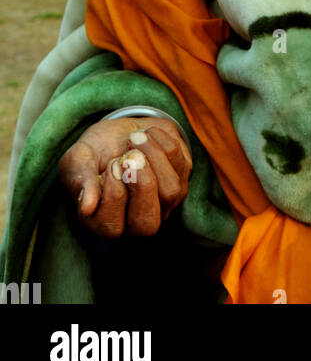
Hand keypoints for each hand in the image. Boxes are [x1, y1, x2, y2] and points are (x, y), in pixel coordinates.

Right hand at [58, 117, 191, 239]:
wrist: (117, 133)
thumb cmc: (93, 154)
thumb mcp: (78, 162)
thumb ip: (80, 182)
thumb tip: (86, 207)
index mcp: (107, 223)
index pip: (112, 227)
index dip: (112, 194)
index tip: (110, 164)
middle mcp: (137, 221)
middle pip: (148, 223)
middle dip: (141, 185)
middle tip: (129, 157)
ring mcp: (163, 202)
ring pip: (171, 192)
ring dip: (154, 158)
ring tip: (135, 138)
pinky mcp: (181, 178)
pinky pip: (181, 164)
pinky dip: (163, 142)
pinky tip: (147, 133)